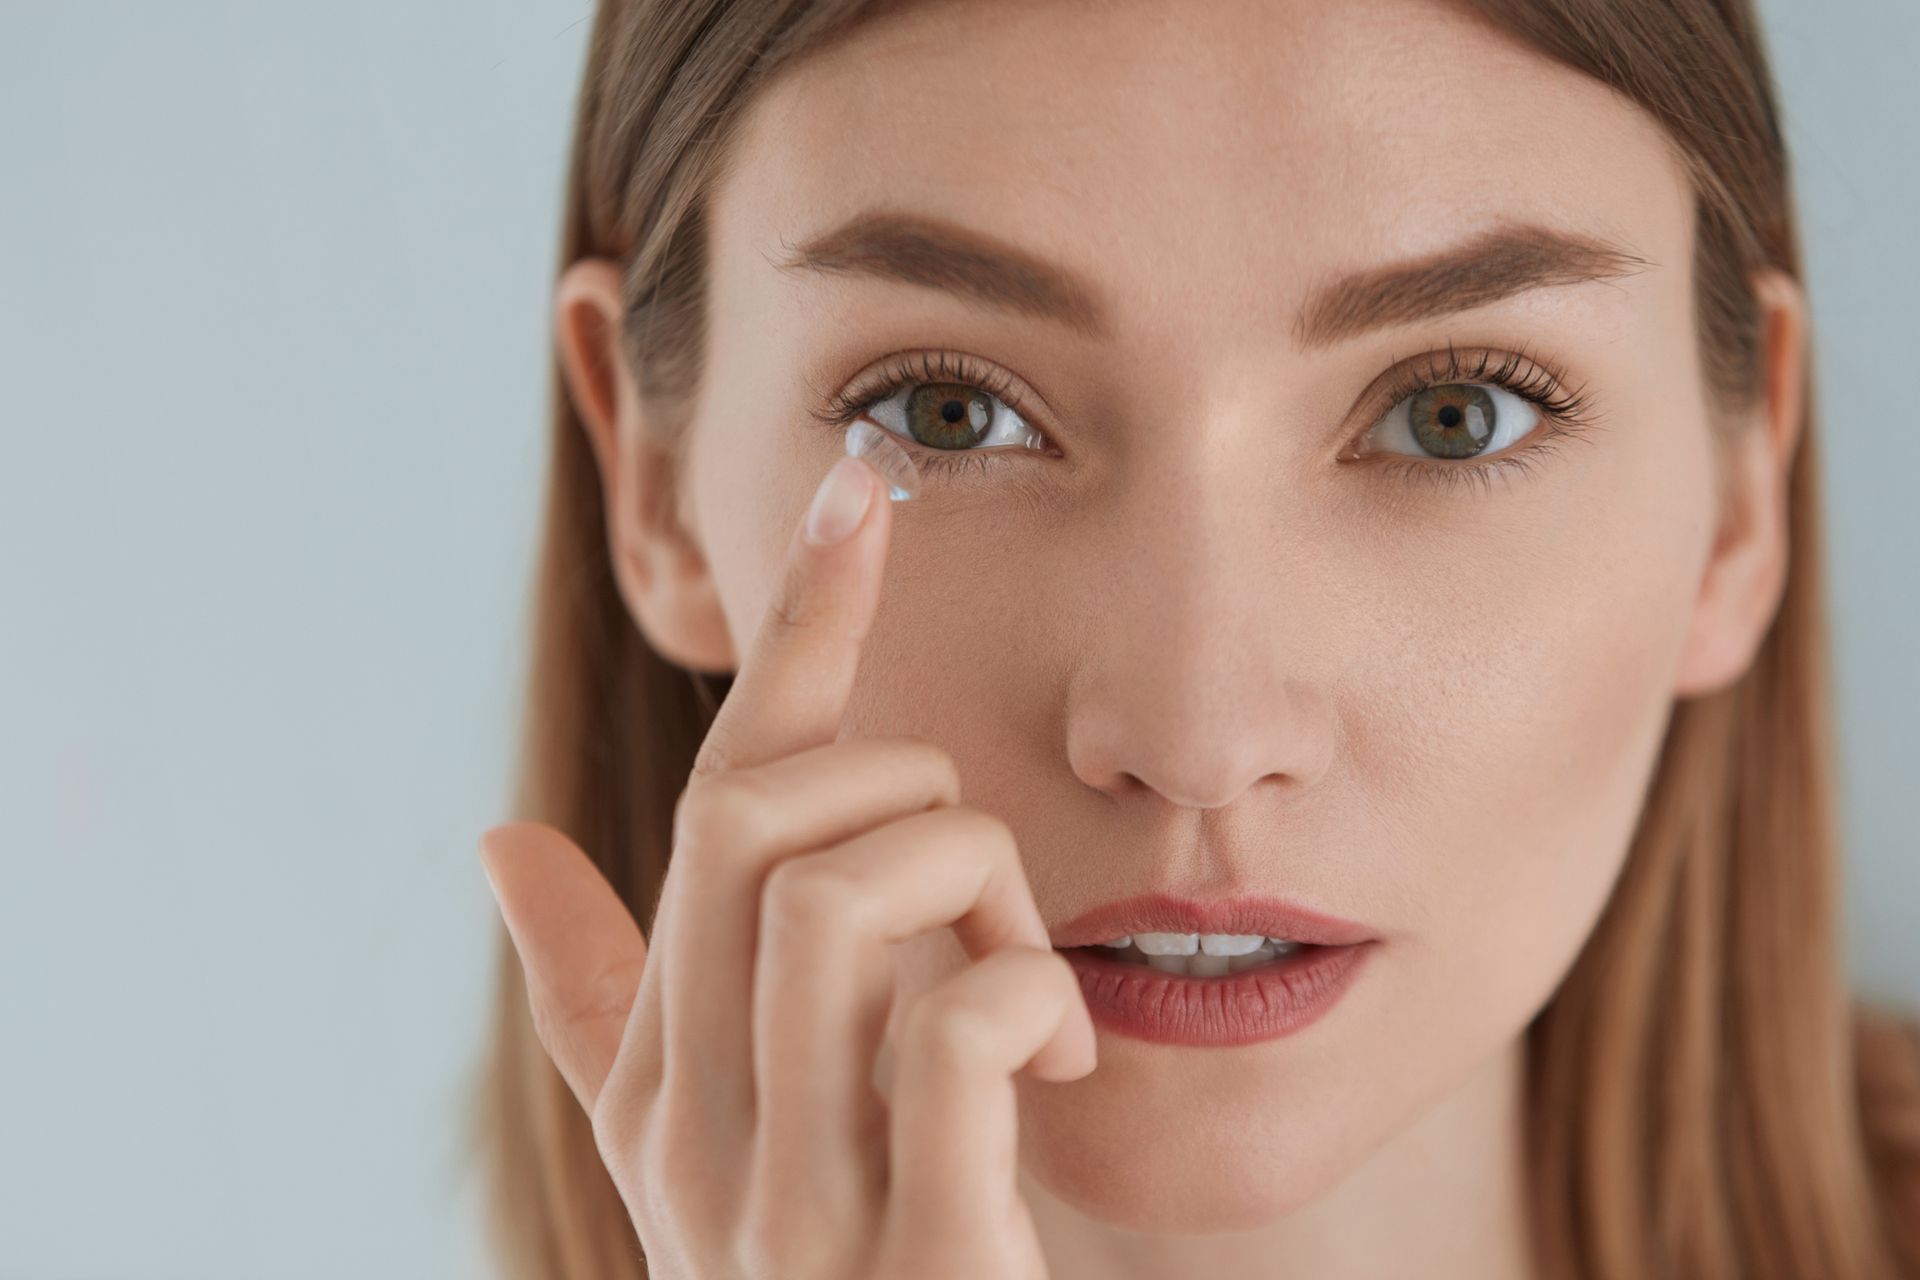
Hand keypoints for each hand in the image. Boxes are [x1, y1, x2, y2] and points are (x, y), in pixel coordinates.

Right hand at [480, 452, 1095, 1278]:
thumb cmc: (851, 1276)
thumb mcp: (719, 1159)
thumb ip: (606, 1010)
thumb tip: (495, 842)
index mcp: (658, 1086)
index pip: (710, 805)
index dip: (795, 637)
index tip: (869, 488)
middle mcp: (697, 1139)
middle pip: (754, 825)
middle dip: (899, 794)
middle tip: (977, 888)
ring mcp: (794, 1206)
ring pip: (846, 894)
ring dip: (976, 898)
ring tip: (1028, 994)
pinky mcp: (914, 1258)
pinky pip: (956, 1030)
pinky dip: (1028, 1001)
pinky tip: (1064, 1063)